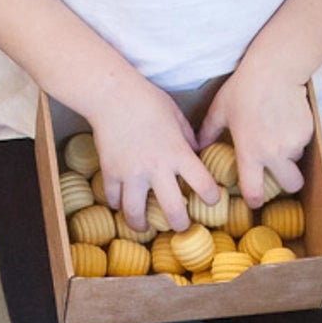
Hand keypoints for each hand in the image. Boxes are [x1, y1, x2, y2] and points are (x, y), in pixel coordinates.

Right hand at [86, 78, 219, 232]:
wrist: (112, 94)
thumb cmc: (147, 100)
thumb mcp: (176, 116)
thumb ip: (187, 138)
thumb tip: (195, 151)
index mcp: (177, 153)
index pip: (203, 184)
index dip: (211, 197)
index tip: (211, 201)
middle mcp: (156, 168)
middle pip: (172, 210)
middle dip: (179, 224)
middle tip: (181, 227)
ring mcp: (131, 173)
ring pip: (136, 212)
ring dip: (141, 225)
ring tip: (144, 228)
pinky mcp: (110, 172)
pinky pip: (113, 198)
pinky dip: (116, 203)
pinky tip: (120, 204)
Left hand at [199, 56, 309, 210]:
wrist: (275, 69)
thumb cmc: (244, 88)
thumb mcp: (220, 110)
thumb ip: (209, 132)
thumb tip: (198, 146)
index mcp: (251, 152)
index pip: (254, 191)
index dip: (254, 200)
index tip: (253, 199)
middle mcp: (275, 153)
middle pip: (292, 186)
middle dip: (288, 184)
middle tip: (279, 174)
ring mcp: (294, 143)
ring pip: (296, 161)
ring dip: (289, 157)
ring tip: (278, 137)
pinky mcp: (307, 132)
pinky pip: (303, 144)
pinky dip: (295, 139)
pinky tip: (285, 121)